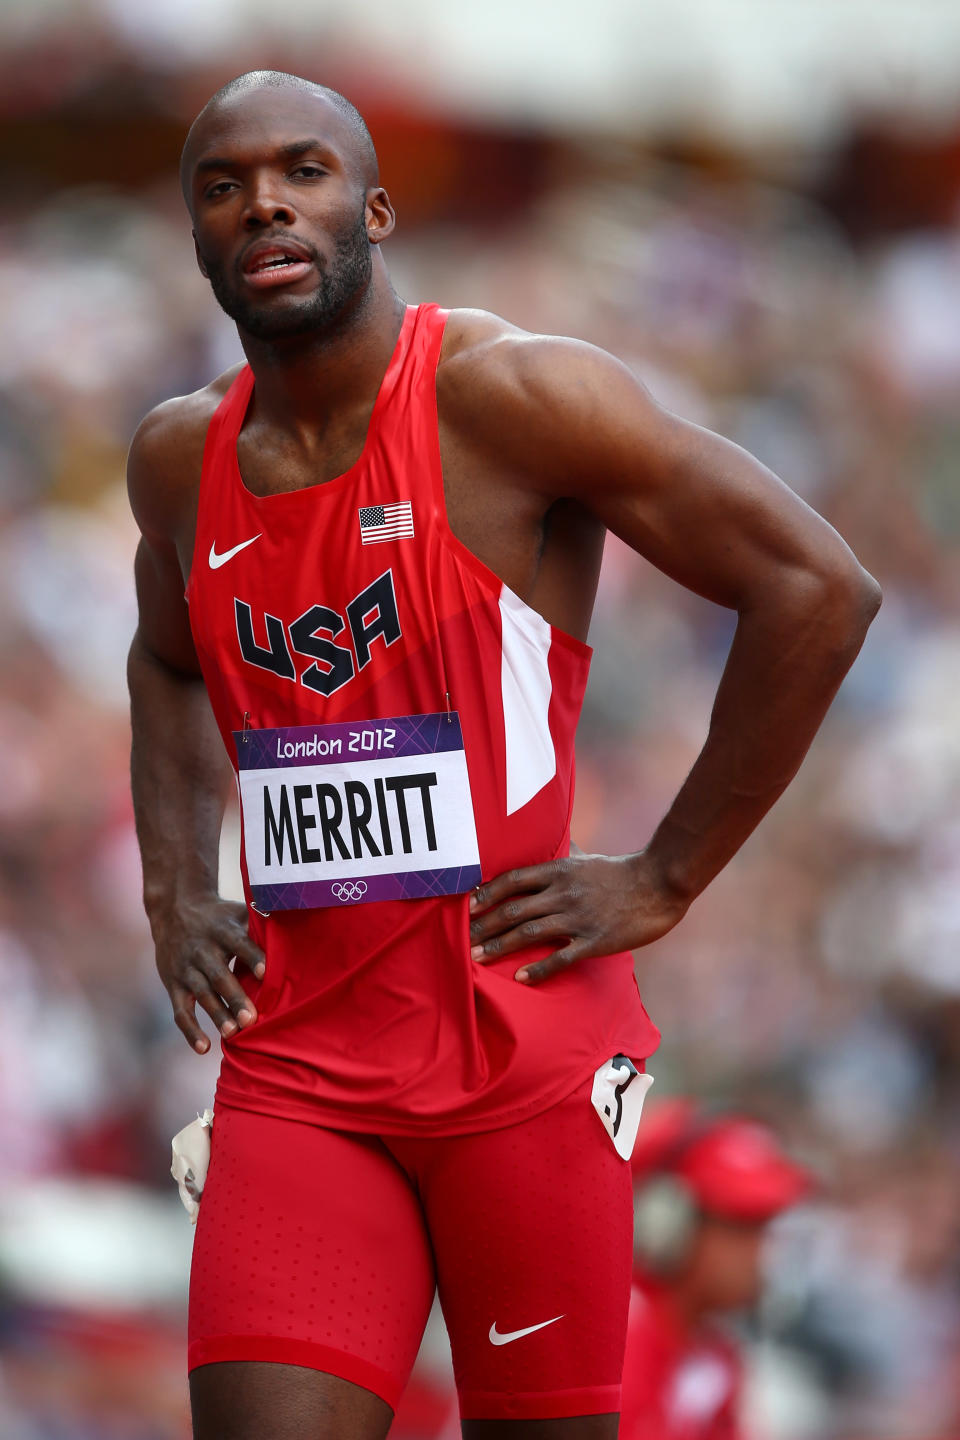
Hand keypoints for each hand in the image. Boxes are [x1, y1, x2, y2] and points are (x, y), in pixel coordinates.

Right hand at [150, 894, 265, 1052]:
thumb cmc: (219, 916)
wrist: (173, 910)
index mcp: (222, 931)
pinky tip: (204, 1048)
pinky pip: (180, 1011)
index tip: (265, 973)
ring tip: (233, 1033)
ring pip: (201, 995)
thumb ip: (262, 921)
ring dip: (216, 1015)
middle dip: (234, 997)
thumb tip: (298, 921)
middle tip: (251, 1019)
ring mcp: (186, 969)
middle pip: (218, 975)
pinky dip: (190, 1031)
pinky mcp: (173, 985)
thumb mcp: (237, 912)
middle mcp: (202, 950)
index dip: (251, 957)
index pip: (238, 943)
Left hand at [468, 850, 688, 984]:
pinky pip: (561, 957)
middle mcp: (563, 892)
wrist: (660, 883)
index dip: (487, 893)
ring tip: (478, 957)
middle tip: (462, 939)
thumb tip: (551, 844)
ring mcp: (579, 917)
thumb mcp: (587, 858)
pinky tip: (521, 978)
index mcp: (560, 870)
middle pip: (514, 909)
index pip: (513, 879)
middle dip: (485, 925)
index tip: (468, 906)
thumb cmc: (622, 872)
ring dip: (501, 946)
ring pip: (530, 932)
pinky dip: (539, 969)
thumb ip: (564, 856)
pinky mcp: (595, 940)